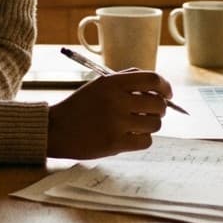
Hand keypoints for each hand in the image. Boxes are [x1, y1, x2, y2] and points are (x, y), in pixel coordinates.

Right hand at [46, 68, 170, 158]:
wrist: (55, 129)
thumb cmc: (79, 107)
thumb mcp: (99, 85)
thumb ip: (126, 81)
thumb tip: (158, 86)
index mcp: (112, 83)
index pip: (152, 79)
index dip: (165, 87)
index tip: (167, 94)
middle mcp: (116, 100)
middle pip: (158, 104)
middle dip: (160, 109)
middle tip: (152, 113)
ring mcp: (116, 123)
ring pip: (155, 124)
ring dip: (150, 125)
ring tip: (137, 125)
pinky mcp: (115, 143)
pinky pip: (146, 141)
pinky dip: (142, 139)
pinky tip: (131, 136)